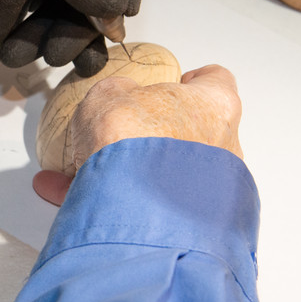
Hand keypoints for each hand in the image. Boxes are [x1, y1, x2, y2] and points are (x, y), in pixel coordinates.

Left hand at [0, 0, 145, 90]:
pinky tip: (31, 60)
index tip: (118, 7)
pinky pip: (82, 27)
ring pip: (98, 5)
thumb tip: (119, 4)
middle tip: (59, 45)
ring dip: (70, 37)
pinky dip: (67, 49)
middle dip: (89, 13)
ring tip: (28, 52)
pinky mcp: (46, 5)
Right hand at [33, 65, 243, 204]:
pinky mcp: (191, 221)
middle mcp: (223, 148)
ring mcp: (212, 188)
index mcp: (213, 106)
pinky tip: (77, 193)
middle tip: (131, 129)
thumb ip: (119, 92)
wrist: (132, 203)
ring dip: (139, 170)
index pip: (216, 81)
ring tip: (93, 168)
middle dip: (161, 131)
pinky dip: (119, 199)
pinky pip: (153, 205)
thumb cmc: (133, 141)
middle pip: (196, 130)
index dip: (196, 80)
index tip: (184, 80)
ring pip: (173, 173)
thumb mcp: (109, 94)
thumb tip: (120, 96)